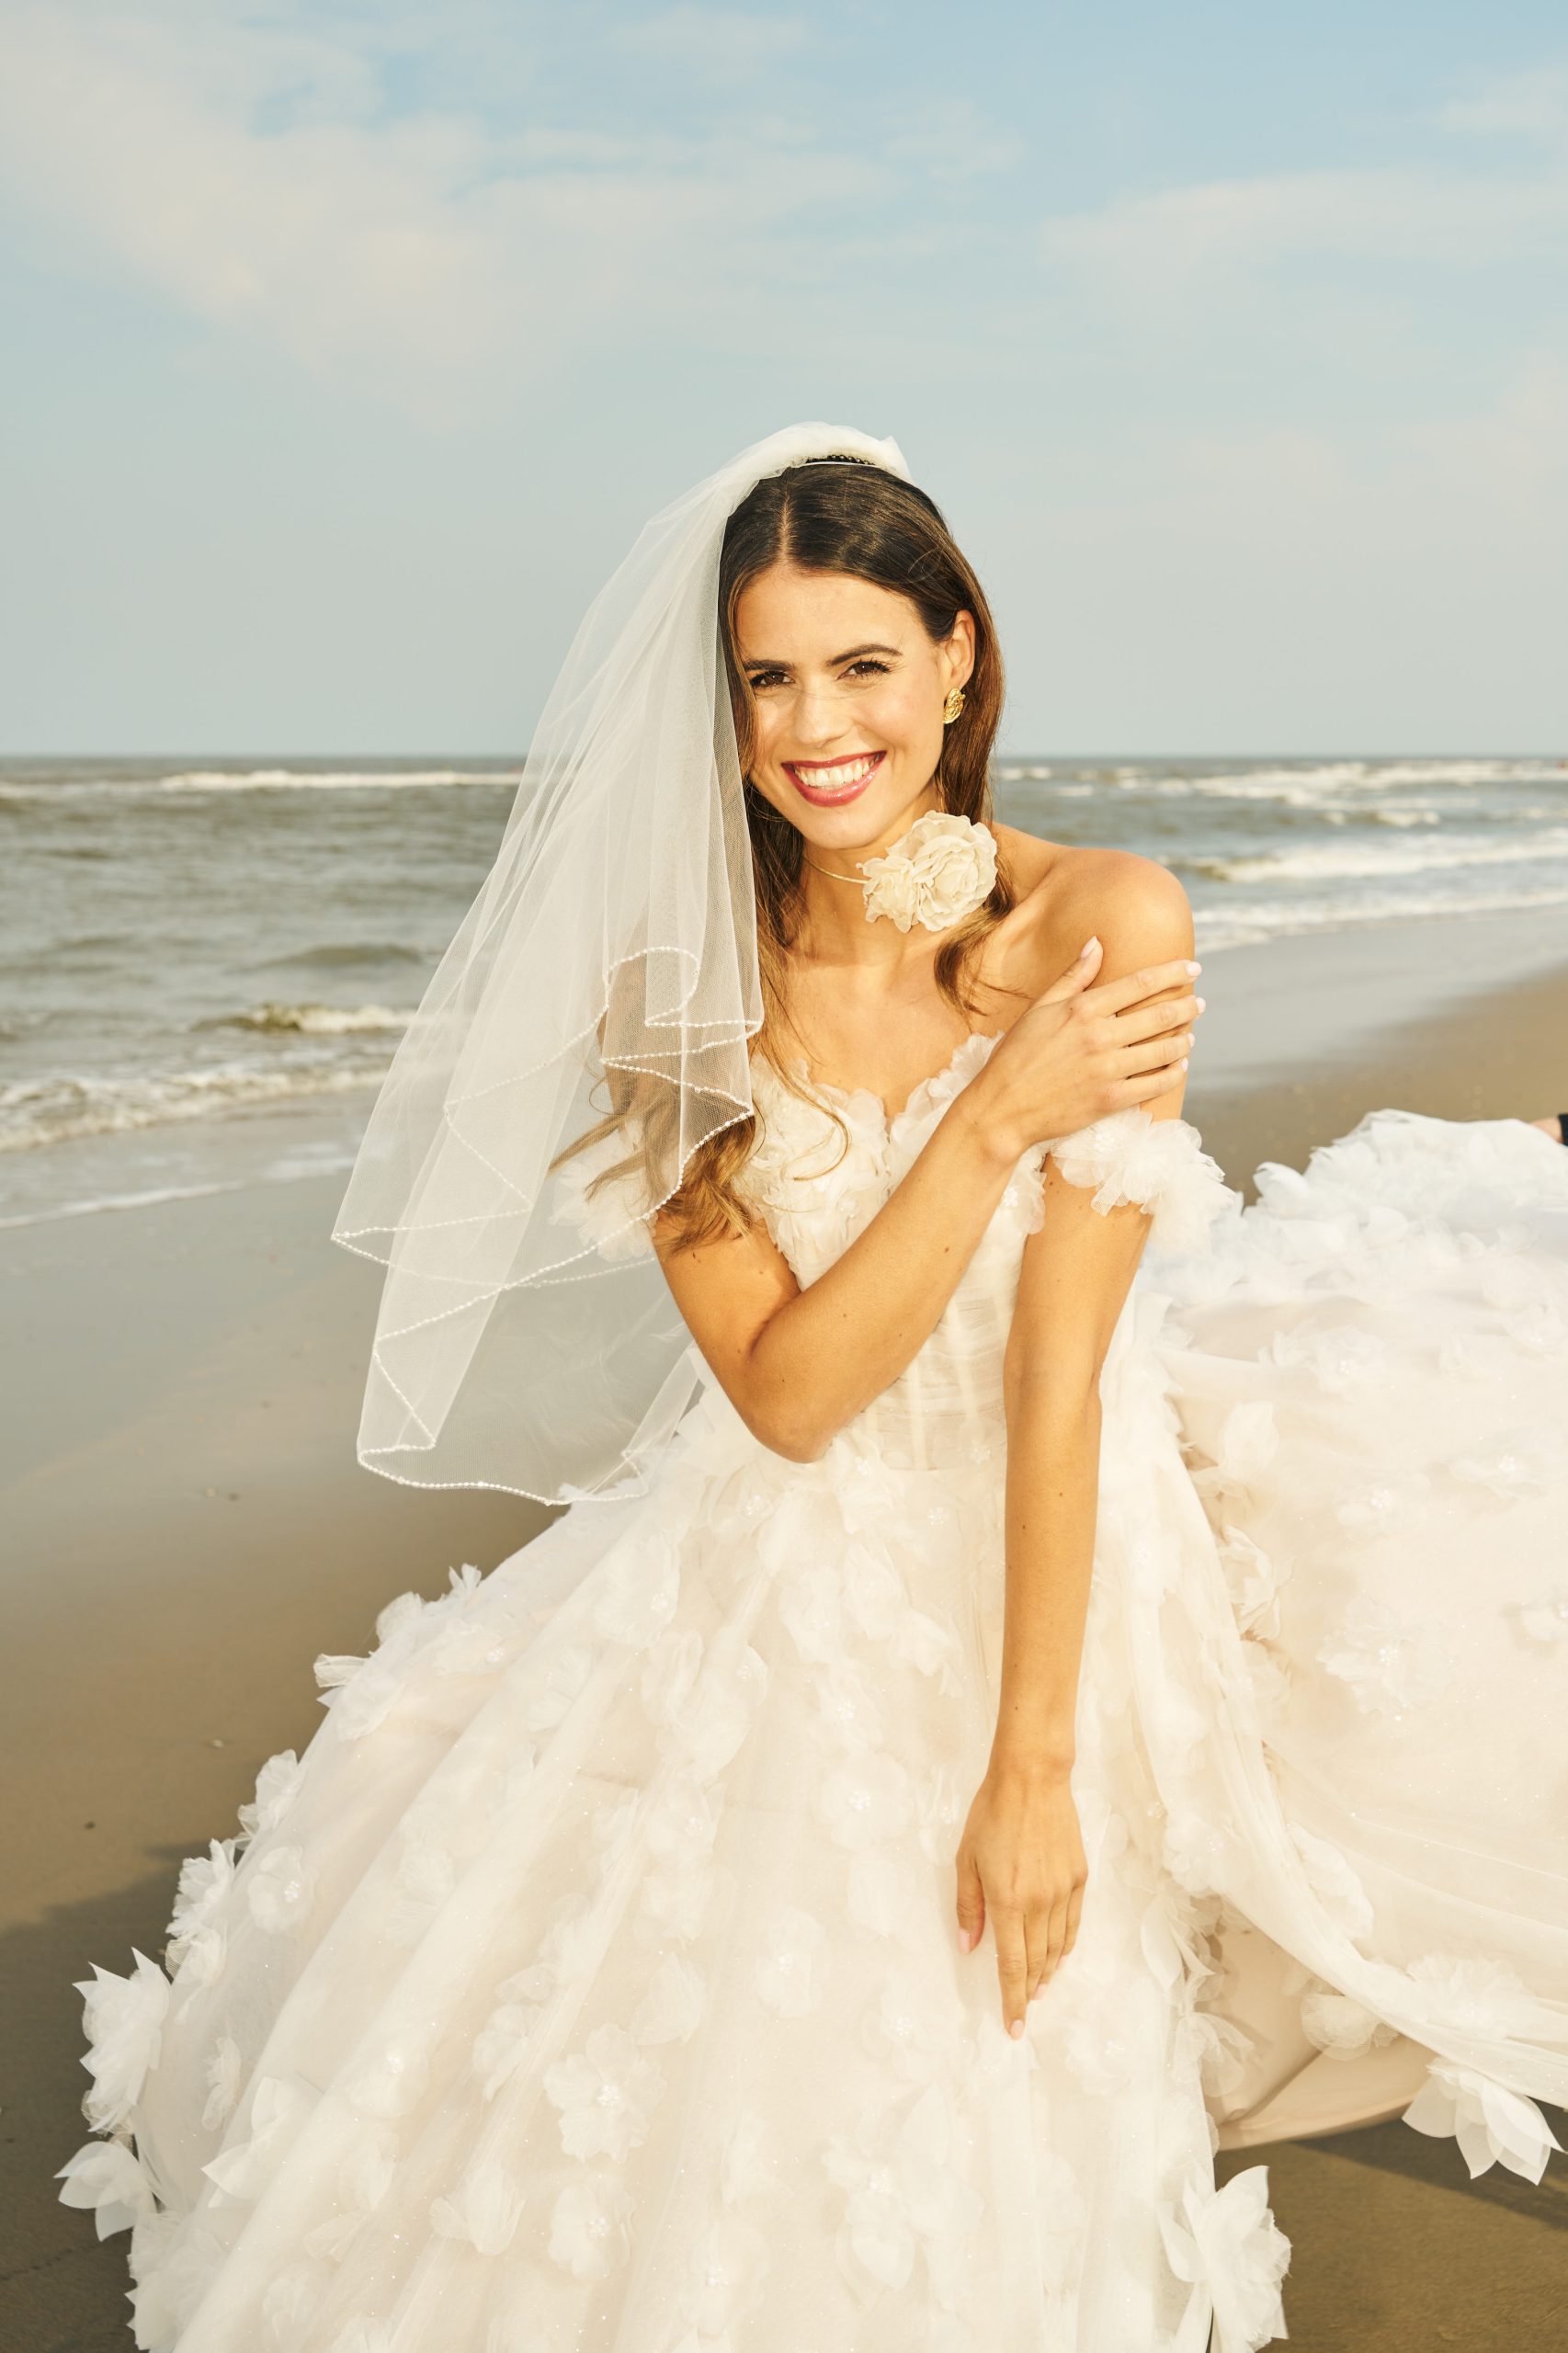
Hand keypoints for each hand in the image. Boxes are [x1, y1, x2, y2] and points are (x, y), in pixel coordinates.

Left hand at [955, 1758, 1086, 2035]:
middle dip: (1029, 1989)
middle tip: (1023, 2007)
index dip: (1012, 2000)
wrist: (1033, 1779)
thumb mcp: (966, 1859)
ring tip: (1039, 1985)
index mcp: (1008, 1901)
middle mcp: (1039, 1902)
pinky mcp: (1079, 1877)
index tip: (1014, 2027)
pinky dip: (1066, 1944)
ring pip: (1057, 1946)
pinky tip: (1059, 1953)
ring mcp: (1063, 1891)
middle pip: (1036, 1961)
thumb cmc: (991, 1815)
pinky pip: (1073, 1924)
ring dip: (1048, 1971)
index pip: (1012, 1964)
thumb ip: (969, 1906)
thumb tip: (969, 1947)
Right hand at [970, 938, 1202, 1160]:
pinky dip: (1172, 1073)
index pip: (1140, 983)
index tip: (1192, 967)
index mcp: (1082, 1008)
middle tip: (1199, 1003)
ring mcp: (1107, 1070)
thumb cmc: (1016, 1055)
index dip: (1173, 973)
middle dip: (1186, 1007)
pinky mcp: (1110, 1100)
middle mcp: (1099, 1036)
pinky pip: (1155, 1085)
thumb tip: (1097, 943)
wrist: (1002, 1108)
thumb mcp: (1040, 1008)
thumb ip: (1073, 976)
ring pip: (1163, 1050)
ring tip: (1189, 1036)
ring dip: (1183, 1040)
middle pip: (1160, 1015)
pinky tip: (1178, 1066)